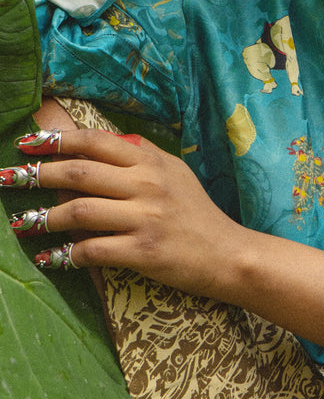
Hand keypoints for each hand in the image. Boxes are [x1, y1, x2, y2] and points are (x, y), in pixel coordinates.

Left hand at [5, 128, 247, 298]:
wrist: (227, 254)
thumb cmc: (198, 213)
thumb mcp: (175, 173)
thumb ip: (141, 156)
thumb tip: (97, 144)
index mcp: (151, 162)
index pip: (96, 142)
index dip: (57, 140)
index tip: (27, 142)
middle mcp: (147, 185)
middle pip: (79, 172)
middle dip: (36, 174)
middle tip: (8, 179)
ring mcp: (145, 218)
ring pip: (79, 210)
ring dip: (43, 217)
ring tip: (22, 223)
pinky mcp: (142, 252)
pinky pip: (92, 249)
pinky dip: (65, 254)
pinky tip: (50, 258)